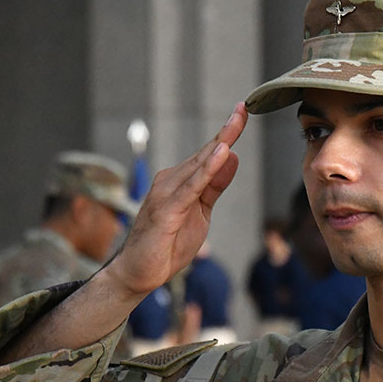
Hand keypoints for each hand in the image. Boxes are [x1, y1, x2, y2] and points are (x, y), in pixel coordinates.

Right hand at [105, 103, 247, 299]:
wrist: (138, 273)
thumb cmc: (167, 244)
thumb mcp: (201, 213)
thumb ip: (214, 186)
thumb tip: (231, 157)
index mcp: (180, 180)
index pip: (207, 154)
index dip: (226, 133)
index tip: (242, 111)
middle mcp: (170, 181)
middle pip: (204, 153)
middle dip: (226, 131)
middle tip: (244, 107)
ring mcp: (166, 194)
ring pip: (198, 166)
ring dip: (218, 144)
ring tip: (235, 122)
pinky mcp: (165, 211)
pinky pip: (191, 188)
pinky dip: (207, 170)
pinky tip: (221, 154)